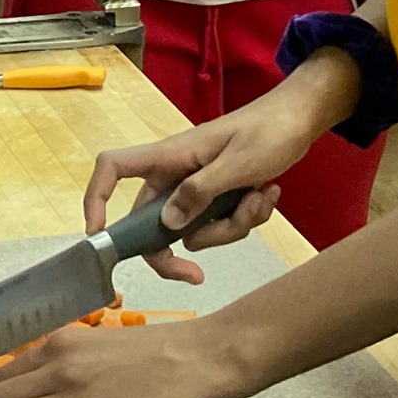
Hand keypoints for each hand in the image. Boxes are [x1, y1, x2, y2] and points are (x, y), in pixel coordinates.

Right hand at [83, 46, 363, 281]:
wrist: (299, 120)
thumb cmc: (268, 132)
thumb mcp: (237, 165)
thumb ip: (200, 193)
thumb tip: (167, 224)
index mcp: (170, 157)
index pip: (114, 167)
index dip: (97, 197)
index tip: (99, 234)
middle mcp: (175, 173)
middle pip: (154, 222)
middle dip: (179, 251)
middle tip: (196, 277)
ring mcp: (196, 186)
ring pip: (193, 229)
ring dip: (228, 227)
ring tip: (258, 198)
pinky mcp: (217, 195)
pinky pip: (218, 224)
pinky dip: (243, 218)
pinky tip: (265, 194)